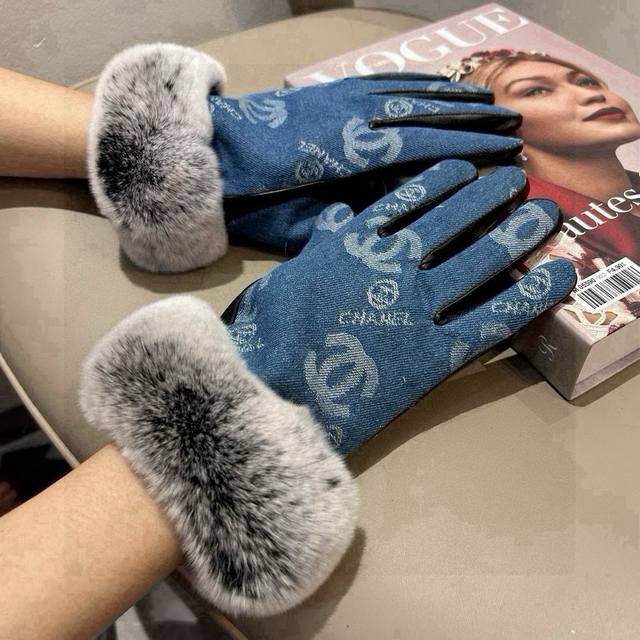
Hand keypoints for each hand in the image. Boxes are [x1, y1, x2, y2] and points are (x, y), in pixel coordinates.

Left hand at [87, 43, 522, 270]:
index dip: (463, 149)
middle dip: (469, 120)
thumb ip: (347, 221)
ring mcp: (340, 97)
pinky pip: (381, 80)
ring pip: (406, 92)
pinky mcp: (330, 89)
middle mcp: (350, 117)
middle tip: (514, 127)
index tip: (502, 153)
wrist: (211, 155)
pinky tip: (437, 83)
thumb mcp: (297, 225)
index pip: (417, 147)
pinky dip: (415, 80)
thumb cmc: (253, 201)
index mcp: (344, 154)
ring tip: (489, 102)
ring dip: (450, 97)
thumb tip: (394, 217)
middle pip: (421, 114)